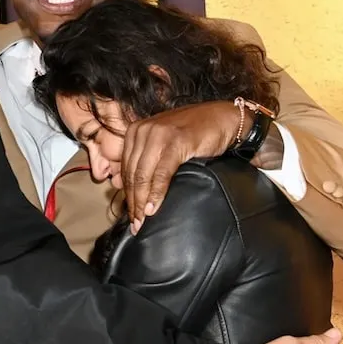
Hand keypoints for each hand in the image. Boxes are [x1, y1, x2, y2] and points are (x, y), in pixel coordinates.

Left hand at [121, 101, 239, 232]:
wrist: (224, 119)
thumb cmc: (194, 135)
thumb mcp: (162, 144)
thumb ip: (144, 160)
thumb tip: (119, 184)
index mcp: (136, 131)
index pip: (126, 168)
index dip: (127, 194)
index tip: (129, 214)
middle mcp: (143, 131)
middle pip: (133, 174)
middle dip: (133, 202)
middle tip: (135, 224)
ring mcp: (159, 135)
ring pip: (143, 175)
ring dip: (142, 202)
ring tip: (143, 221)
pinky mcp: (176, 142)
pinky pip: (161, 173)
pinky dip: (157, 193)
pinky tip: (154, 208)